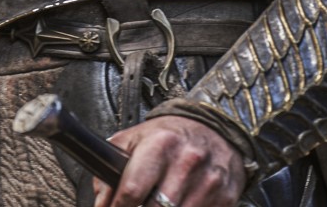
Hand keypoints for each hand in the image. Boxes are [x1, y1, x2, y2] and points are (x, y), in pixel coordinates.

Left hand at [92, 115, 245, 206]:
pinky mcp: (224, 196)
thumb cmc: (171, 136)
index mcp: (161, 144)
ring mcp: (208, 181)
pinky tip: (180, 203)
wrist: (215, 128)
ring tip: (159, 203)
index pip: (131, 191)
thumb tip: (102, 204)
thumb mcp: (134, 140)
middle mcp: (187, 161)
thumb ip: (109, 171)